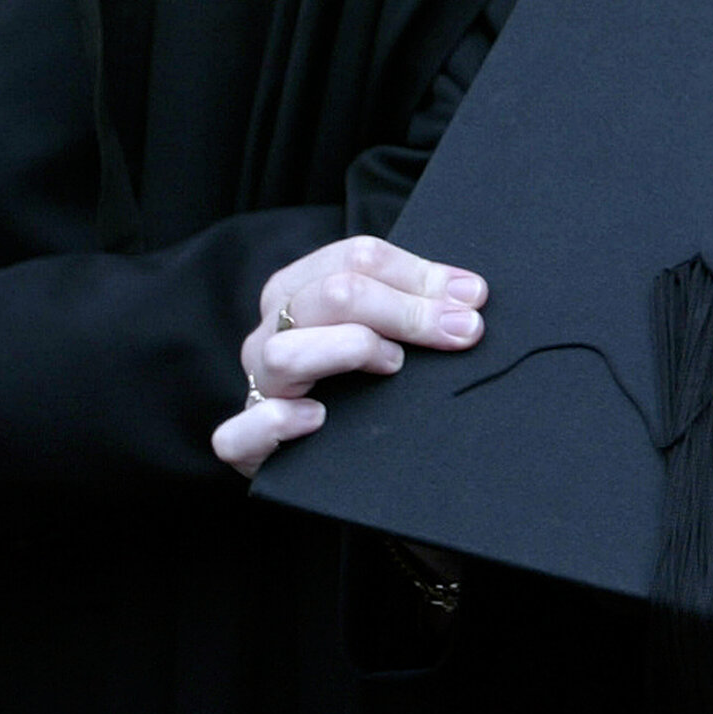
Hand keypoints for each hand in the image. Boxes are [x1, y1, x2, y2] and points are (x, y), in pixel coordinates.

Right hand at [210, 235, 487, 474]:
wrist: (316, 455)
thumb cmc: (354, 380)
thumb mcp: (380, 330)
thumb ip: (413, 306)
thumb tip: (470, 296)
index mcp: (298, 290)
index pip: (357, 258)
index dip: (420, 275)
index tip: (472, 298)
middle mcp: (270, 331)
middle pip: (330, 296)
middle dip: (406, 310)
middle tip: (461, 332)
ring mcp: (256, 385)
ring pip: (285, 353)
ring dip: (349, 350)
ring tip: (394, 364)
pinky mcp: (244, 443)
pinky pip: (240, 432)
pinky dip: (277, 422)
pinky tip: (318, 419)